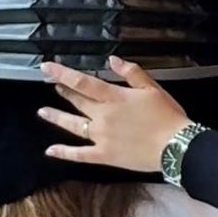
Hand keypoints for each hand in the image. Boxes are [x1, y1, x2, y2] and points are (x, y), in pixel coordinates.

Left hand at [38, 56, 189, 171]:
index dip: (63, 74)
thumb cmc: (167, 116)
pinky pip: (80, 154)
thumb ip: (131, 73)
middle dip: (63, 91)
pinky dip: (64, 153)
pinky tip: (51, 150)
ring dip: (57, 117)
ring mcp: (101, 137)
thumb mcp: (153, 88)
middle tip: (52, 84)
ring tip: (43, 112)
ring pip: (73, 125)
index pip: (83, 82)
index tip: (47, 67)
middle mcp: (103, 116)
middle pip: (78, 101)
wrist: (175, 146)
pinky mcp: (104, 155)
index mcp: (114, 98)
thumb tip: (112, 60)